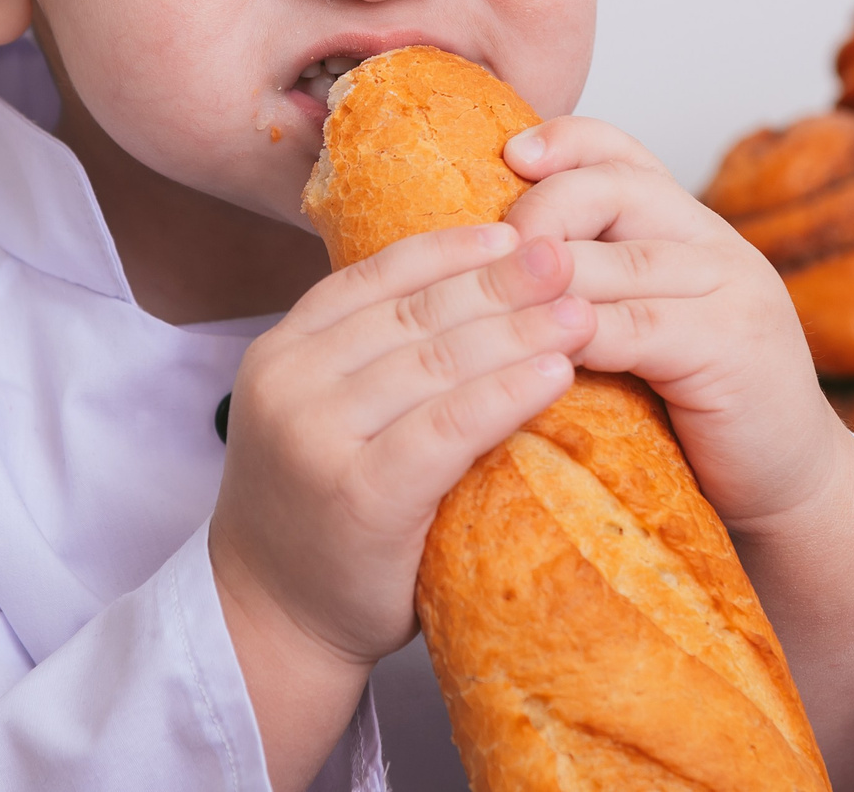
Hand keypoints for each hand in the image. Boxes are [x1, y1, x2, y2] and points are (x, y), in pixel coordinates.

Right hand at [207, 224, 593, 791]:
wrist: (272, 622)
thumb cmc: (317, 517)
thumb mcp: (324, 418)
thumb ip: (369, 362)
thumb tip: (472, 292)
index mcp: (280, 351)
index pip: (374, 278)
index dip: (449, 250)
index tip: (516, 230)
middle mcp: (289, 382)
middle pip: (413, 313)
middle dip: (499, 281)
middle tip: (568, 254)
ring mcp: (316, 437)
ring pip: (435, 361)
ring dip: (518, 329)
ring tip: (581, 309)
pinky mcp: (359, 496)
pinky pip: (447, 427)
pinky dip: (506, 392)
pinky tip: (555, 374)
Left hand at [502, 119, 853, 785]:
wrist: (794, 486)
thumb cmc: (696, 410)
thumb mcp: (646, 328)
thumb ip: (594, 286)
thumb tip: (486, 264)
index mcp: (687, 228)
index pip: (623, 153)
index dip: (565, 141)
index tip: (509, 151)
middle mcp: (714, 244)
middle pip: (616, 189)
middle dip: (542, 210)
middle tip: (489, 249)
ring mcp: (731, 292)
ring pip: (623, 259)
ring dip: (548, 276)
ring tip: (489, 297)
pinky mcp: (732, 349)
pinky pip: (640, 327)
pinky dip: (581, 334)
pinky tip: (536, 351)